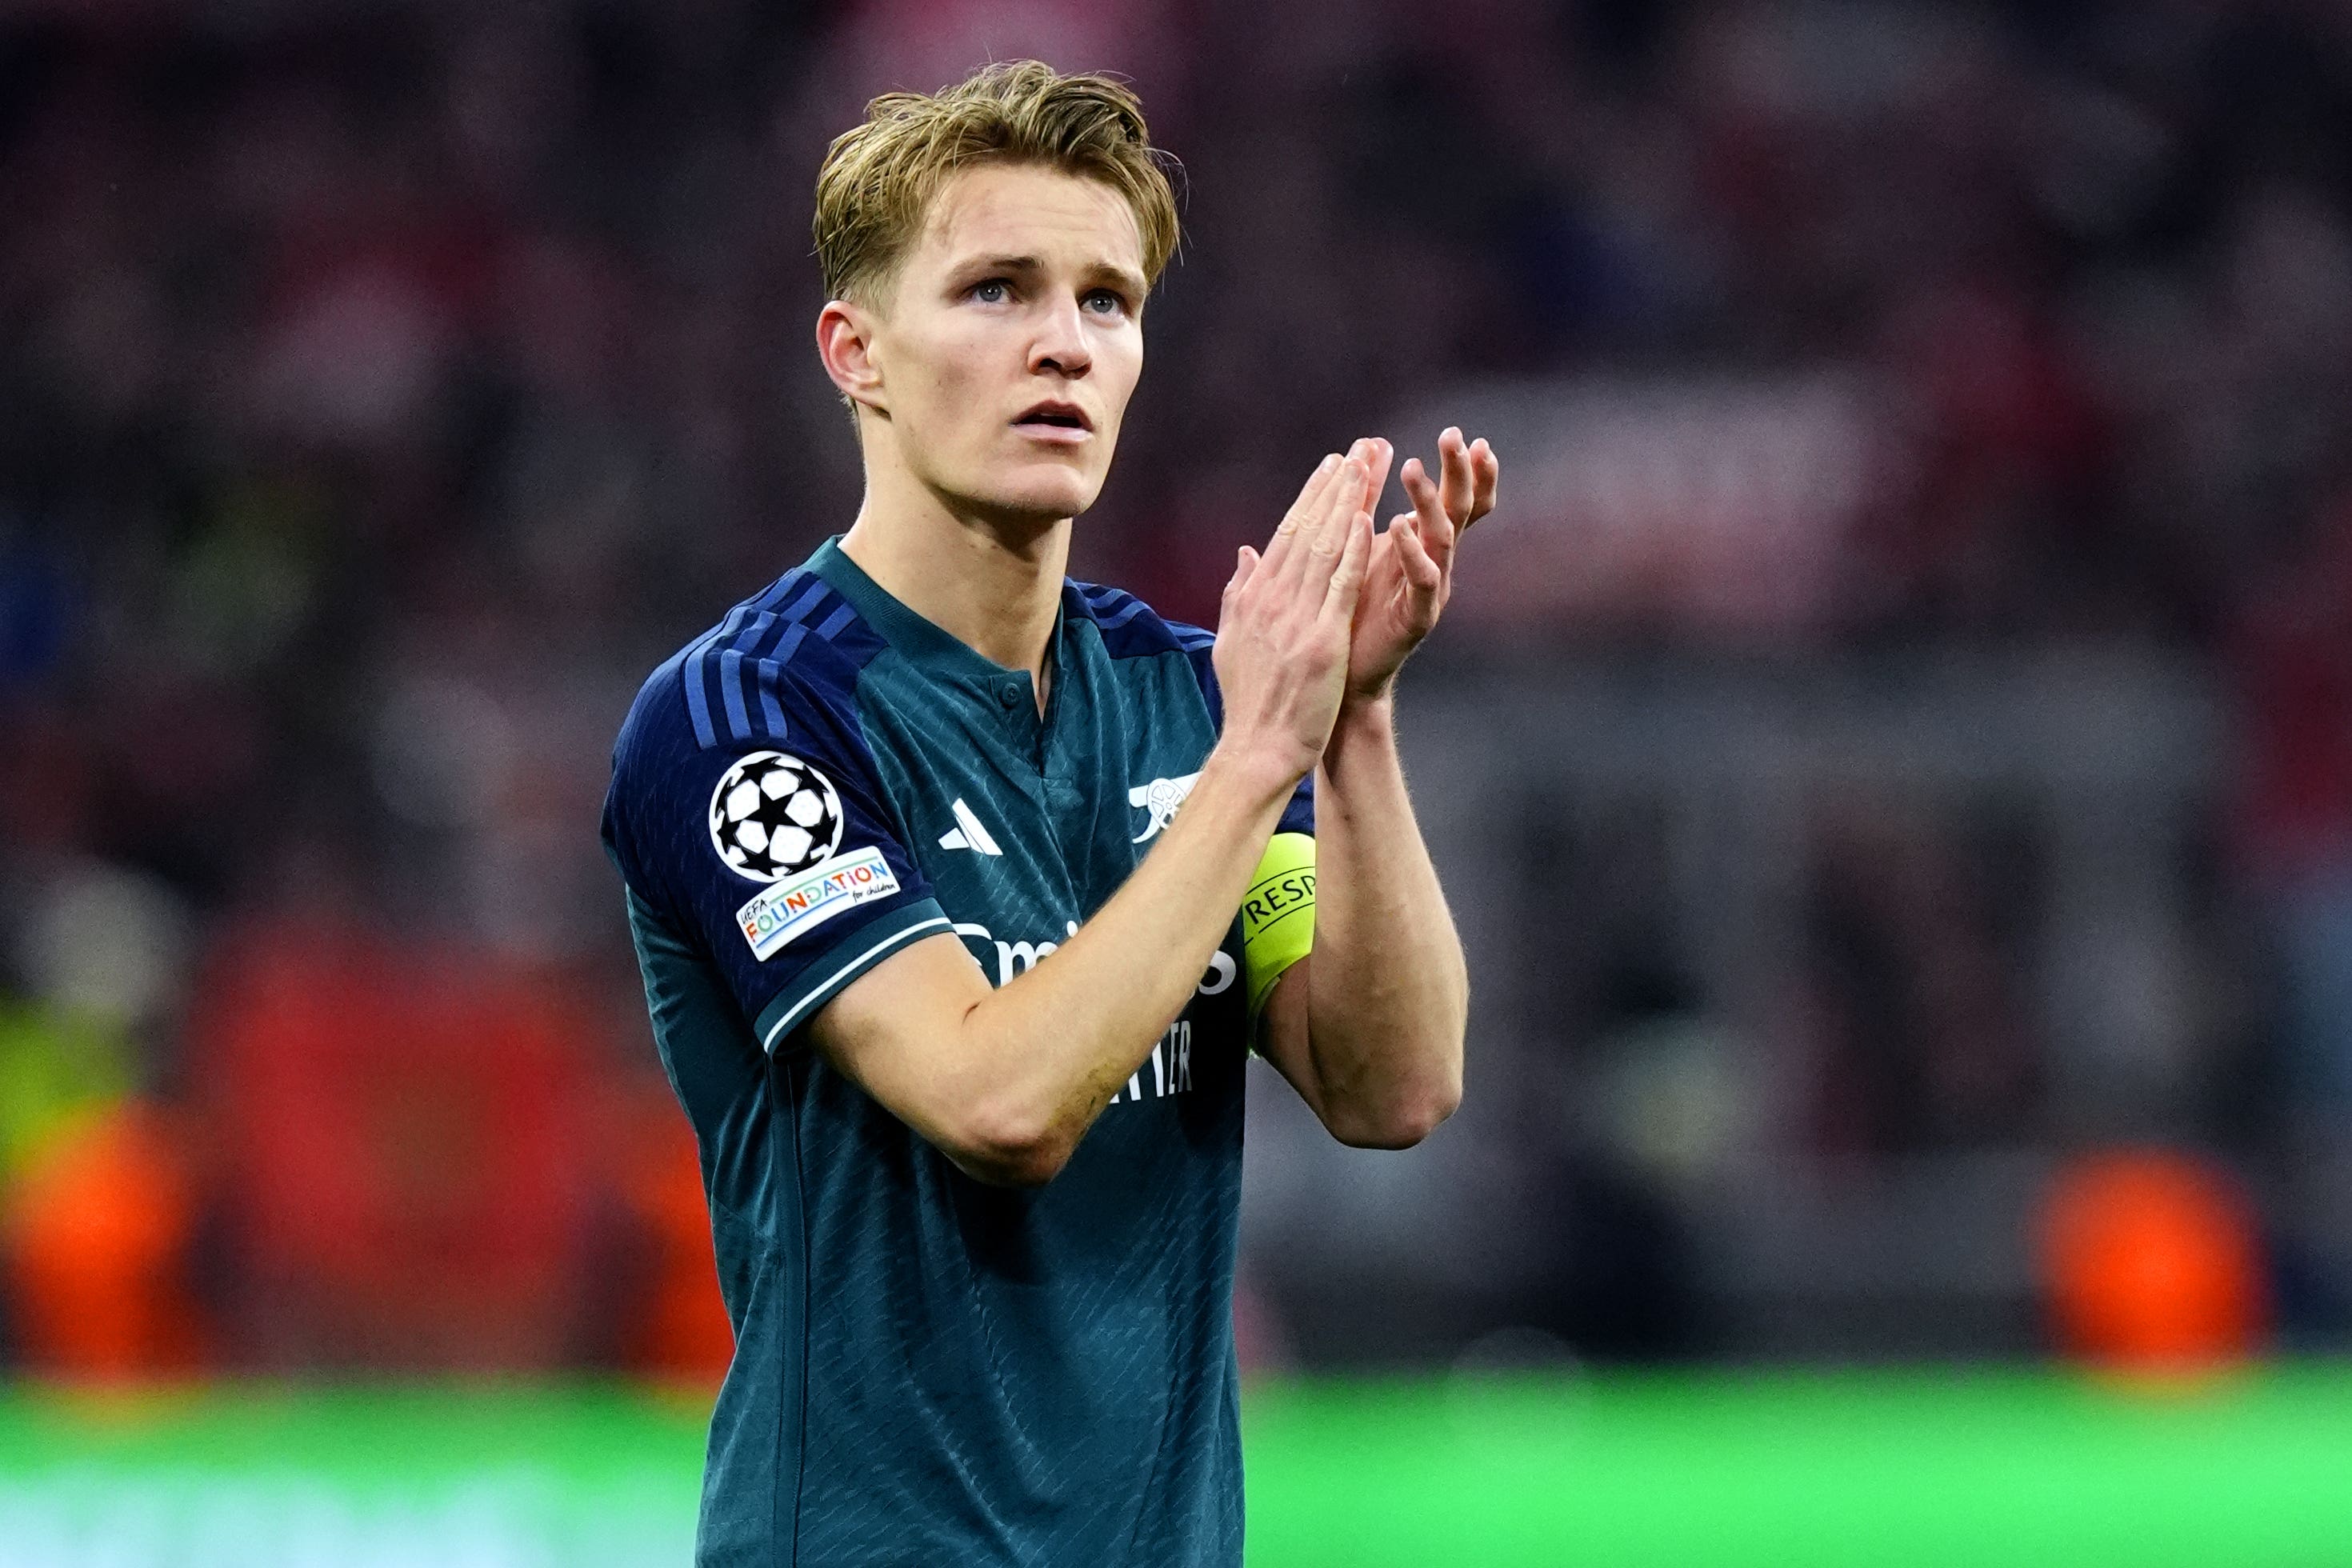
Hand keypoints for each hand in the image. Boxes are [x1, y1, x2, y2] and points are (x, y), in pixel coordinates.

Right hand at [1211, 451, 1375, 787]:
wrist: (1256, 749)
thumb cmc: (1249, 702)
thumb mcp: (1233, 640)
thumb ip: (1239, 593)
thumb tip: (1244, 555)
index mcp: (1255, 597)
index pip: (1287, 534)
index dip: (1311, 496)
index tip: (1331, 465)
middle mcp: (1273, 599)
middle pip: (1309, 530)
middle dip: (1336, 485)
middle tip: (1360, 448)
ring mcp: (1297, 618)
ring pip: (1327, 547)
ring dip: (1349, 503)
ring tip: (1369, 466)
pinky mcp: (1321, 639)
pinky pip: (1341, 585)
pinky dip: (1353, 550)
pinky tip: (1368, 519)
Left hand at [1338, 427, 1498, 705]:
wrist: (1342, 674)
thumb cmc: (1349, 607)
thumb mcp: (1359, 545)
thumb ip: (1366, 502)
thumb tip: (1367, 448)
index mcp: (1425, 544)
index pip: (1461, 502)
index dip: (1470, 472)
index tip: (1472, 437)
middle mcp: (1437, 563)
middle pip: (1461, 510)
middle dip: (1460, 471)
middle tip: (1454, 436)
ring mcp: (1431, 590)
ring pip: (1443, 538)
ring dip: (1428, 500)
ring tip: (1411, 468)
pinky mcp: (1418, 618)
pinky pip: (1423, 580)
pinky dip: (1412, 551)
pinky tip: (1396, 524)